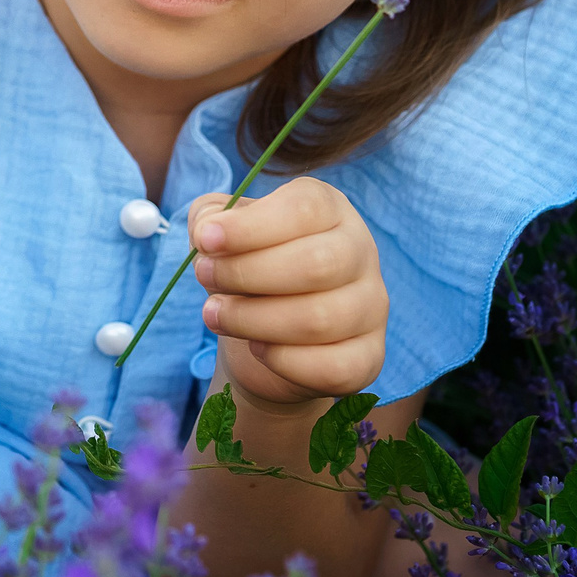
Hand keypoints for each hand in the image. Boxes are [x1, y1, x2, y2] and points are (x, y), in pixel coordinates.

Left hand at [188, 176, 388, 413]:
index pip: (304, 210)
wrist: (263, 337)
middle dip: (246, 274)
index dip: (250, 227)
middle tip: (204, 277)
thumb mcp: (219, 232)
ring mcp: (372, 306)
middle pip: (316, 264)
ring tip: (214, 314)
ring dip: (252, 319)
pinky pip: (334, 367)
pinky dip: (284, 361)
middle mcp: (361, 252)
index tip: (206, 241)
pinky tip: (258, 348)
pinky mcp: (369, 356)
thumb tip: (207, 232)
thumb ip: (208, 218)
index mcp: (330, 209)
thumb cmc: (245, 268)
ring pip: (319, 319)